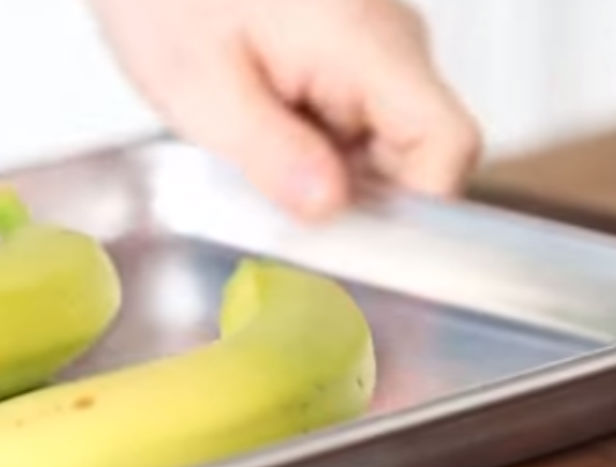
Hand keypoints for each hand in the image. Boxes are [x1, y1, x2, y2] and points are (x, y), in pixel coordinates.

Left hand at [88, 0, 481, 218]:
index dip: (416, 208)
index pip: (446, 141)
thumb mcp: (202, 87)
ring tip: (250, 156)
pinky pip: (351, 124)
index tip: (357, 245)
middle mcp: (386, 40)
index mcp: (366, 41)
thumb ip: (270, 152)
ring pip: (383, 146)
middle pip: (417, 153)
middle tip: (276, 210)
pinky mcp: (345, 56)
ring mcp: (370, 47)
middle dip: (354, 197)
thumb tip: (329, 207)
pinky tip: (256, 140)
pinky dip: (311, 150)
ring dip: (325, 174)